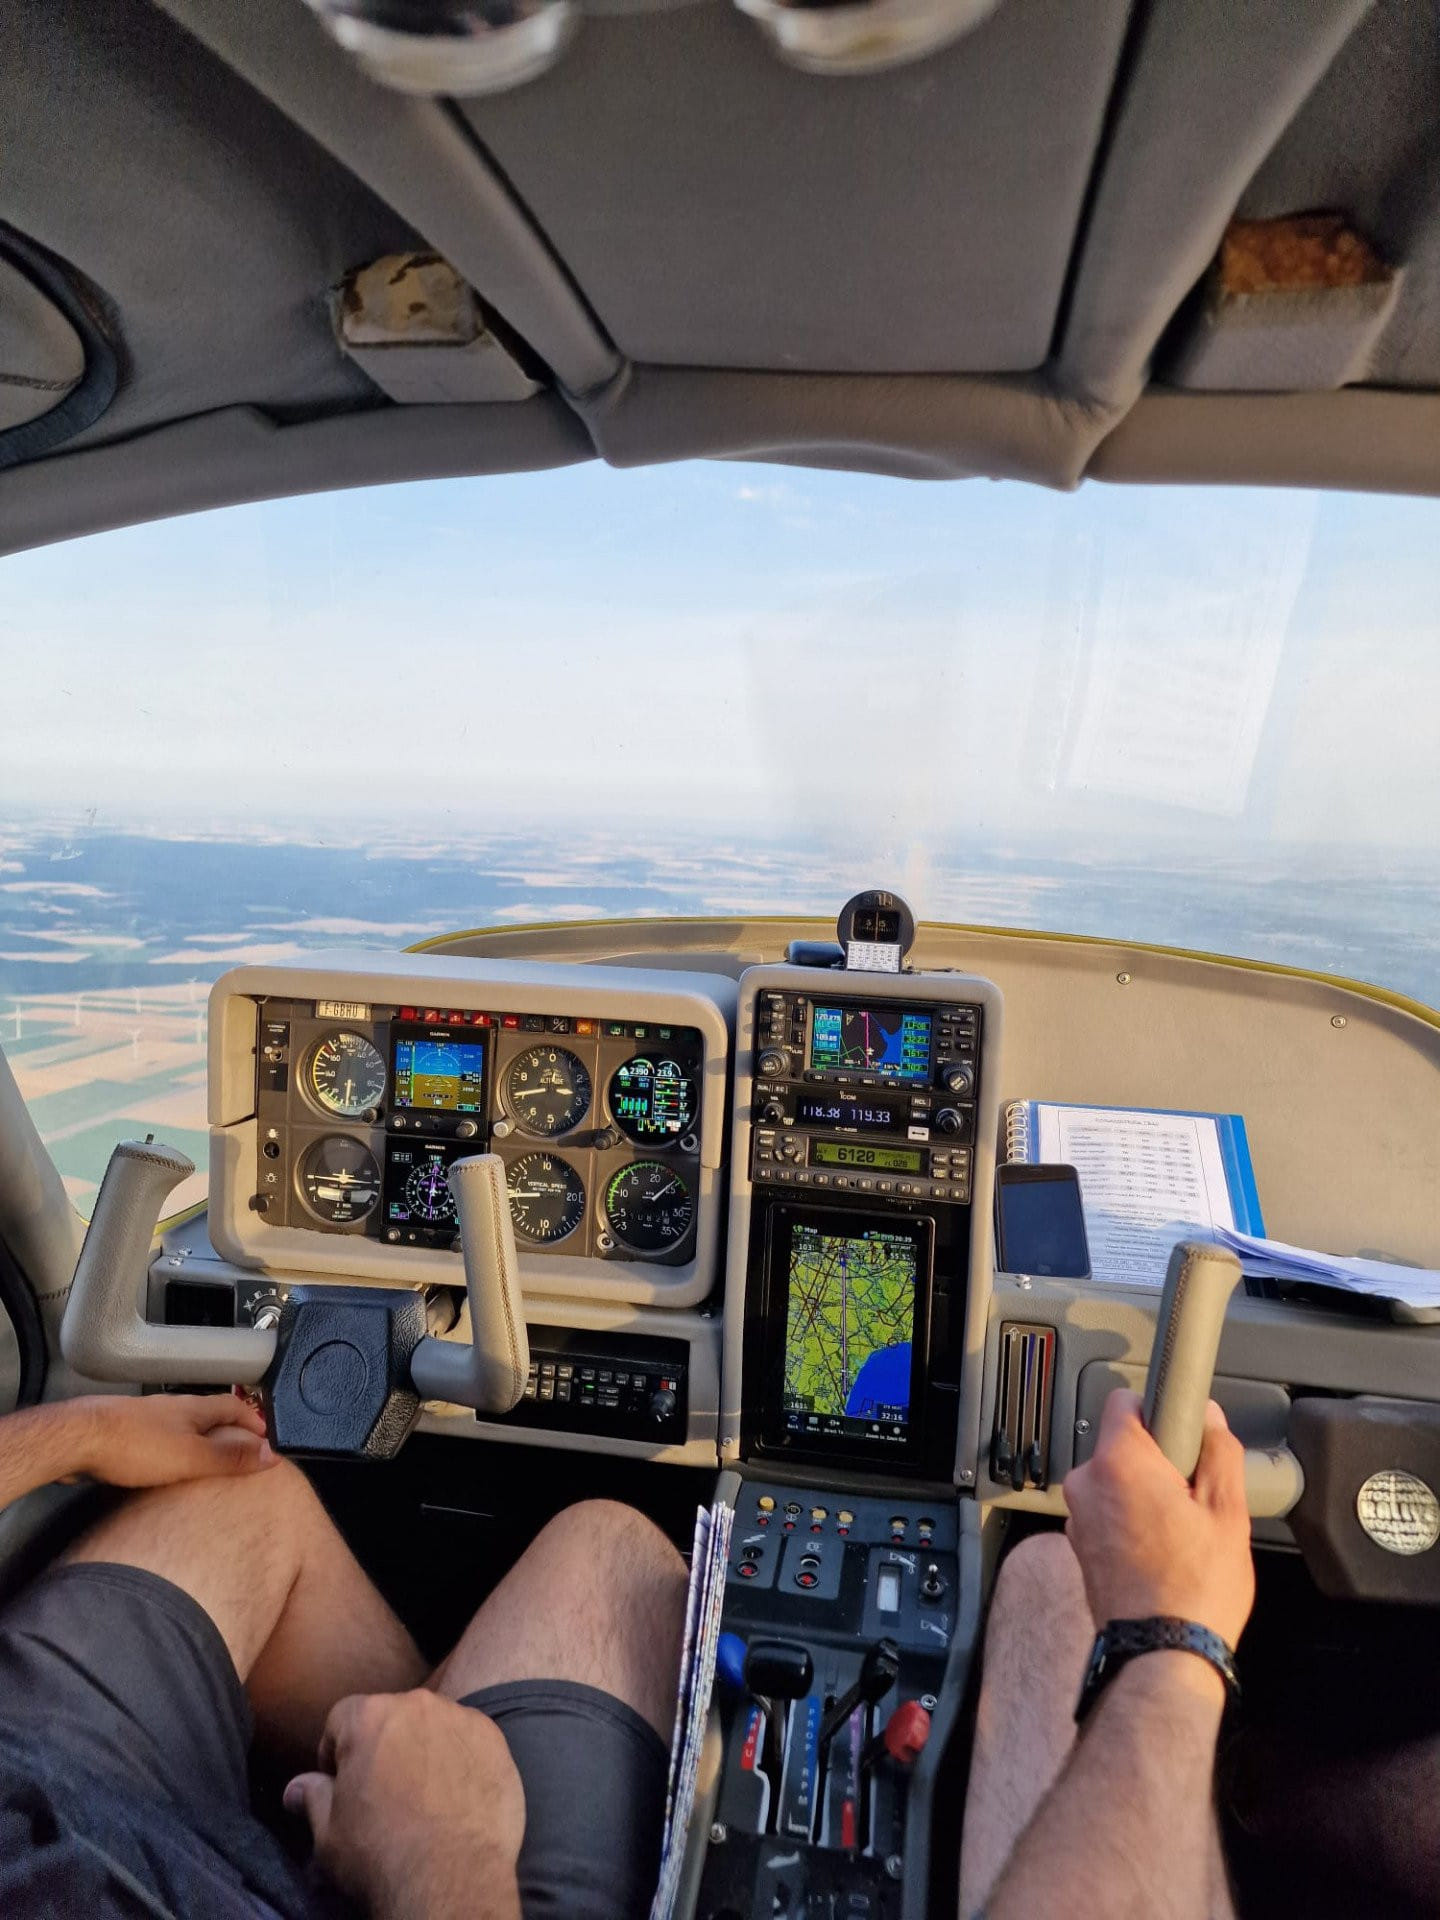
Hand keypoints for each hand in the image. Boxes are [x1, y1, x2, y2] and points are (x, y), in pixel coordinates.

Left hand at [72, 1392, 275, 1485]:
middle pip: (208, 1415)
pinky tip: (164, 1468)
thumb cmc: (135, 1446)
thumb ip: (230, 1457)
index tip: (267, 1437)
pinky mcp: (123, 1434)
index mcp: (193, 1408)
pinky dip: (172, 1451)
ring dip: (199, 1439)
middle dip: (227, 1429)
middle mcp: (172, 1408)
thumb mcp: (192, 1457)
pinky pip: (158, 1441)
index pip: (234, 1407)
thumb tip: (272, 1453)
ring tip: (207, 1460)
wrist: (77, 1439)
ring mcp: (146, 1419)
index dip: (253, 1421)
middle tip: (240, 1449)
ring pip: (182, 1427)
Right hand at [284, 1690, 525, 1919]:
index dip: (336, 1753)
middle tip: (384, 1794)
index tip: (342, 1784)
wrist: (450, 1878)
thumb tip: (295, 1787)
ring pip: (433, 1727)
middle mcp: (417, 1704)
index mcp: (369, 1716)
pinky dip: (462, 1762)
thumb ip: (312, 1798)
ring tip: (425, 1799)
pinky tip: (457, 1800)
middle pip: (391, 1718)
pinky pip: (470, 1742)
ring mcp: (461, 1719)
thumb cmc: (379, 1855)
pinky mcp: (495, 1741)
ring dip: (425, 1751)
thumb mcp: (328, 1834)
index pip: (342, 1719)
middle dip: (383, 1748)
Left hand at [1063, 1389, 1253, 1650]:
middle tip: (1191, 1496)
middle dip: (1156, 1461)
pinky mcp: (1079, 1545)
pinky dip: (1129, 1522)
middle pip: (1122, 1445)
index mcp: (1119, 1462)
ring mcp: (1078, 1517)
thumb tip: (1209, 1418)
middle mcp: (1086, 1483)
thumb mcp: (1227, 1512)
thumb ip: (1218, 1452)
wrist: (1162, 1656)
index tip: (1183, 1433)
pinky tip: (1160, 1552)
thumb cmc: (1194, 1591)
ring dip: (1142, 1495)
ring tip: (1178, 1532)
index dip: (1158, 1412)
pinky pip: (1106, 1514)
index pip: (1126, 1401)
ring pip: (1115, 1482)